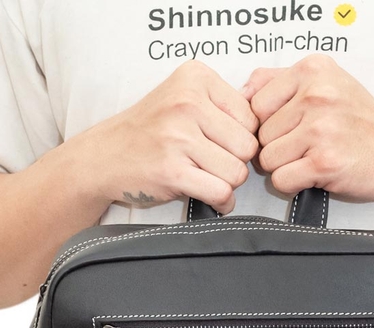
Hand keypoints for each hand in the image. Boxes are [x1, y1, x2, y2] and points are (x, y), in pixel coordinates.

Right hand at [77, 60, 259, 213]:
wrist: (104, 156)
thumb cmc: (149, 131)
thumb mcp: (183, 98)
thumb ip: (223, 106)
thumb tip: (270, 122)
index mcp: (195, 78)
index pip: (251, 117)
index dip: (241, 137)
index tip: (221, 144)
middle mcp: (187, 102)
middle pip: (248, 146)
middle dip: (235, 162)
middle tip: (212, 164)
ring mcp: (178, 137)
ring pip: (237, 172)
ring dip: (226, 183)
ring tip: (205, 177)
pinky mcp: (172, 171)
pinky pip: (221, 193)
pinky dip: (222, 203)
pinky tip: (210, 197)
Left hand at [243, 55, 373, 202]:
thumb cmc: (361, 122)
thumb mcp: (326, 83)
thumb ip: (281, 82)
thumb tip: (238, 95)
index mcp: (312, 70)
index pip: (255, 103)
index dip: (268, 124)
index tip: (292, 129)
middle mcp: (316, 95)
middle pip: (260, 134)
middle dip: (278, 147)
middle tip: (307, 147)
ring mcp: (321, 129)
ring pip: (267, 159)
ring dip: (285, 167)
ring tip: (312, 159)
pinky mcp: (324, 162)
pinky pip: (281, 180)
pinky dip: (293, 184)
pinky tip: (315, 174)